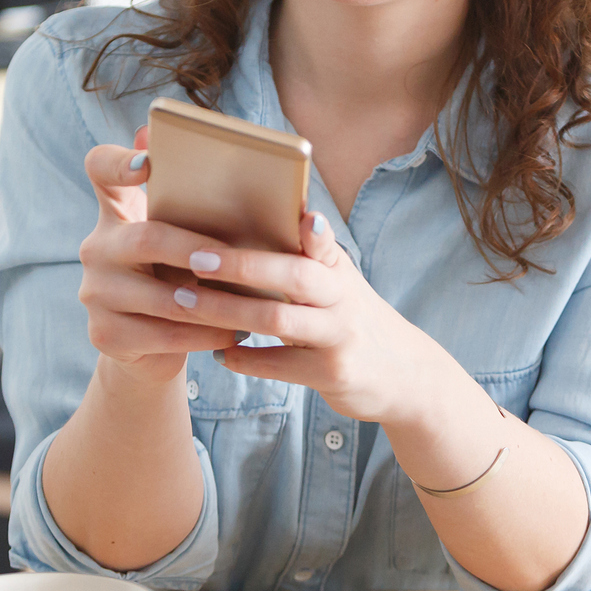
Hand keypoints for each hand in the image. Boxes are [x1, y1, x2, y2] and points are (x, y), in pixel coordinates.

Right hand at [75, 127, 241, 386]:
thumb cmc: (177, 279)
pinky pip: (162, 335)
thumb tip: (240, 170)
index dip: (119, 162)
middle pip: (144, 237)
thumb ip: (195, 206)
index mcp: (116, 213)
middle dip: (192, 249)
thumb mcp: (183, 241)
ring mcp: (95, 293)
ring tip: (251, 304)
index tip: (147, 164)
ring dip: (211, 303)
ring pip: (159, 297)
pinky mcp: (105, 334)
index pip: (101, 169)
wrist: (150, 347)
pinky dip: (204, 335)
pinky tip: (234, 333)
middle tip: (229, 258)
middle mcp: (97, 247)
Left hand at [174, 214, 465, 429]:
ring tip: (186, 303)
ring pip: (279, 320)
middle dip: (242, 264)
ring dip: (227, 311)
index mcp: (339, 270)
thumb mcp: (340, 284)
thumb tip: (267, 222)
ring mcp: (340, 337)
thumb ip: (308, 258)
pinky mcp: (333, 373)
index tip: (298, 215)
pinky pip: (281, 365)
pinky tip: (220, 354)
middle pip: (294, 275)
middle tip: (196, 258)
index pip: (324, 242)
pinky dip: (245, 359)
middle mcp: (344, 298)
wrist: (404, 375)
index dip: (312, 230)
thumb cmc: (352, 320)